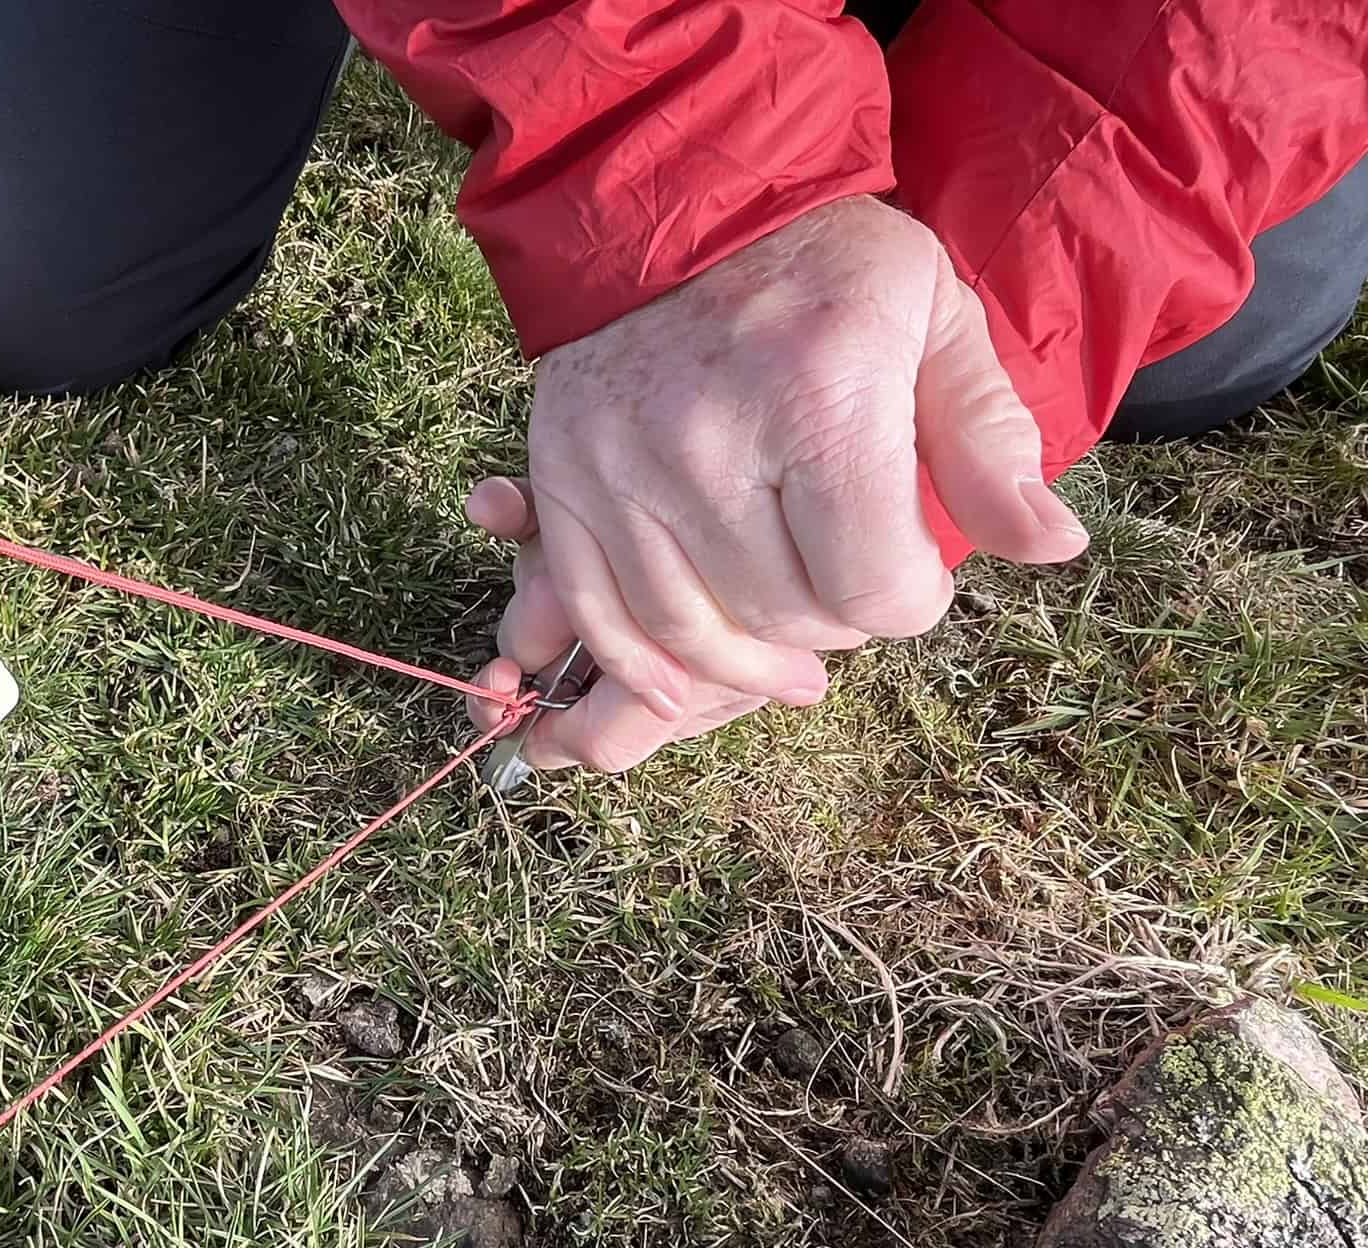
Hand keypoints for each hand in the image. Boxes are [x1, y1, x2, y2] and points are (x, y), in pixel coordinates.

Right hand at [472, 194, 1087, 773]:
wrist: (675, 191)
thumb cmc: (825, 264)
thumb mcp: (935, 319)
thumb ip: (989, 440)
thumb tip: (1053, 548)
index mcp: (820, 402)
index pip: (874, 588)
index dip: (911, 601)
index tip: (914, 572)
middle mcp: (709, 447)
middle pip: (786, 616)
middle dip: (837, 623)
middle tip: (850, 584)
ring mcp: (623, 470)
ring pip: (693, 630)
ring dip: (752, 660)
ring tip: (791, 656)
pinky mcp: (564, 481)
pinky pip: (599, 611)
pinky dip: (642, 662)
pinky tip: (687, 684)